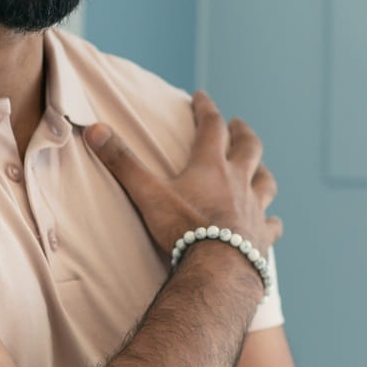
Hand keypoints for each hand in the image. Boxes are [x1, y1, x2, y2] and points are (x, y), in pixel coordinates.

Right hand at [85, 90, 281, 257]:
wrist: (218, 269)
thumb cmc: (182, 230)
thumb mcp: (148, 194)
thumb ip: (122, 162)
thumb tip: (94, 129)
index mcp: (211, 167)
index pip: (211, 127)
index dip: (205, 109)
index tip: (201, 97)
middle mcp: (239, 182)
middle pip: (248, 148)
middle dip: (242, 133)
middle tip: (238, 125)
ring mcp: (255, 209)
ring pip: (266, 182)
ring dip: (262, 172)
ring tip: (259, 168)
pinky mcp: (263, 237)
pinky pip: (272, 224)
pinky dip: (271, 221)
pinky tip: (271, 222)